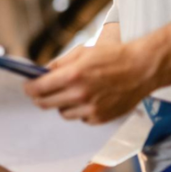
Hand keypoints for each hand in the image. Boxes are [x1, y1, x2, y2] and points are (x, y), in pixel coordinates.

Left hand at [24, 42, 156, 123]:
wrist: (142, 68)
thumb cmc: (113, 57)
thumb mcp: (82, 52)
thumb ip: (59, 64)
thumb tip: (42, 73)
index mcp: (73, 75)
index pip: (39, 88)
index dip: (30, 88)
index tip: (28, 87)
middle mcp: (80, 94)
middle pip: (46, 104)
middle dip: (41, 97)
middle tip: (41, 93)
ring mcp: (90, 108)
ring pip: (62, 113)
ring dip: (62, 104)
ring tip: (71, 93)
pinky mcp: (101, 118)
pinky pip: (80, 119)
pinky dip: (80, 111)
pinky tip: (88, 100)